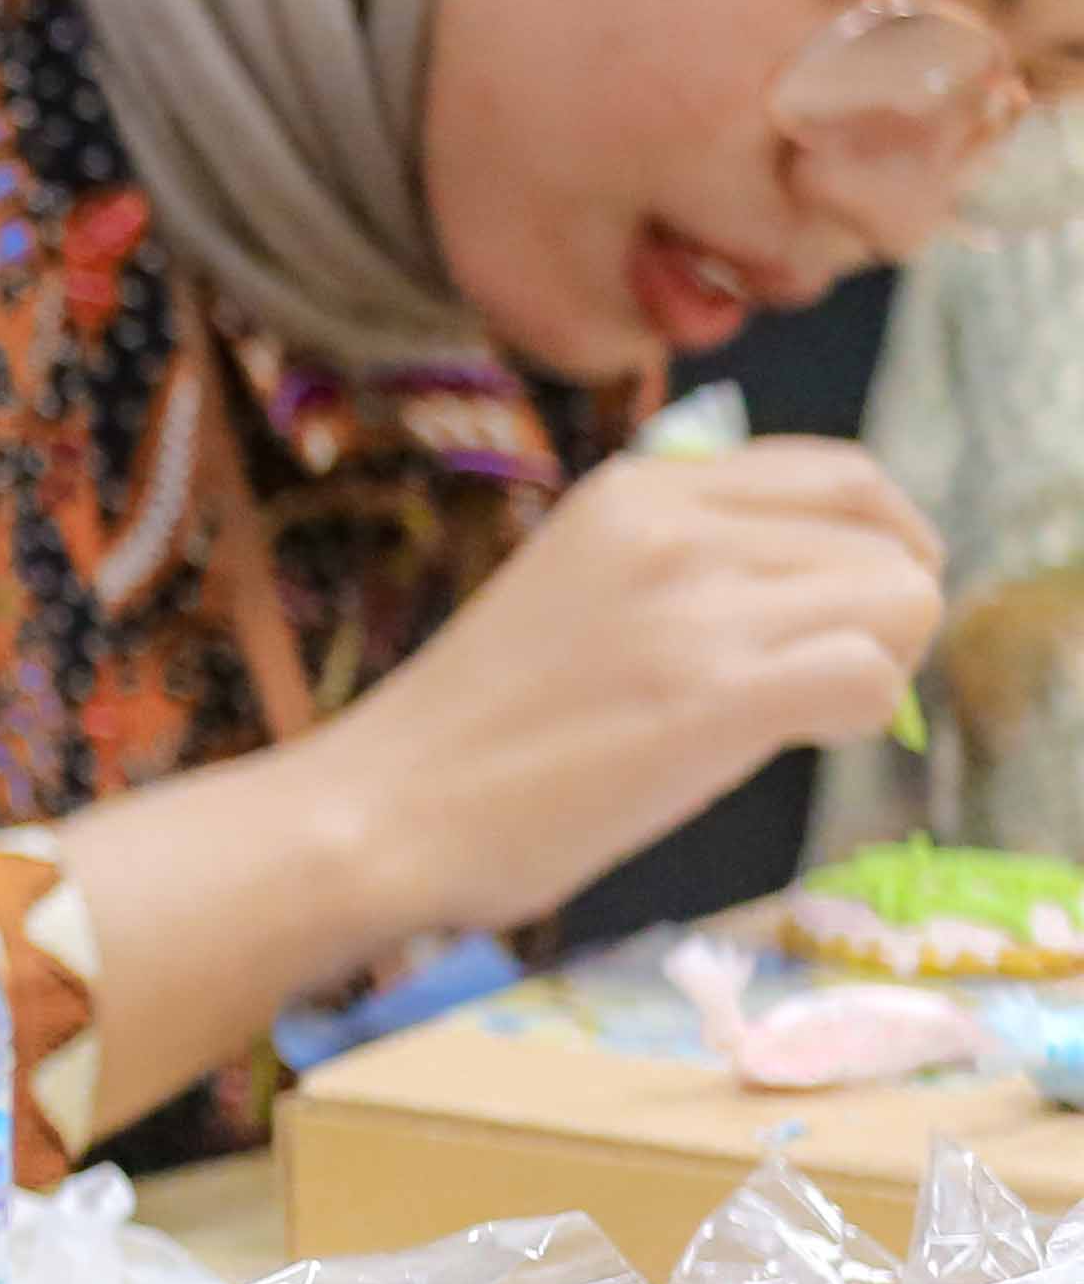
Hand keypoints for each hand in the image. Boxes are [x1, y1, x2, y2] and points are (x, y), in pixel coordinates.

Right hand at [311, 436, 941, 937]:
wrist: (381, 810)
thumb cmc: (474, 725)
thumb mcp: (577, 581)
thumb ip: (684, 556)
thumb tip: (822, 584)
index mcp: (637, 487)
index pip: (840, 474)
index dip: (879, 544)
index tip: (847, 612)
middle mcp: (673, 524)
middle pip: (887, 538)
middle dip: (887, 613)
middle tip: (822, 680)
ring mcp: (694, 607)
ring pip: (902, 602)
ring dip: (878, 667)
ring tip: (793, 715)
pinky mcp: (712, 696)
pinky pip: (873, 678)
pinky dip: (857, 719)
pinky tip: (786, 743)